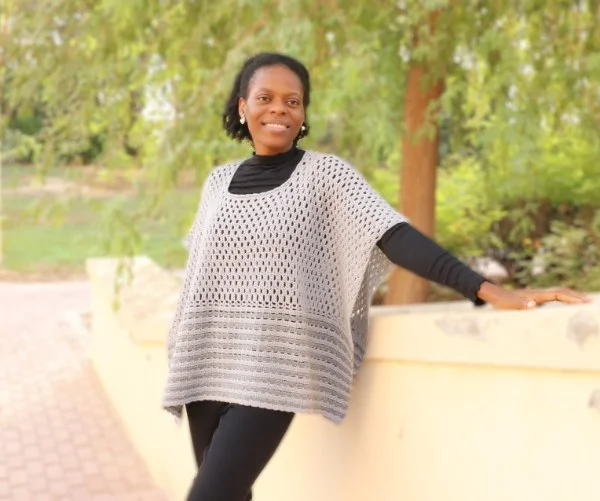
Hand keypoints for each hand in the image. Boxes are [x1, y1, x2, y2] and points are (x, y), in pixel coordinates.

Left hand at [477, 281, 591, 309]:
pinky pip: (554, 298)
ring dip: (572, 297)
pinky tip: (567, 305)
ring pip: (560, 293)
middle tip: (590, 302)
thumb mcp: (510, 304)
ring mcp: (539, 295)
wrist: (495, 295)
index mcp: (537, 295)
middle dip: (576, 296)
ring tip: (584, 302)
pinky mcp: (536, 299)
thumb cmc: (503, 301)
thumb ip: (521, 304)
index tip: (583, 302)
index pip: (559, 294)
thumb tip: (533, 304)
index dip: (571, 298)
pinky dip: (564, 299)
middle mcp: (540, 293)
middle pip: (562, 292)